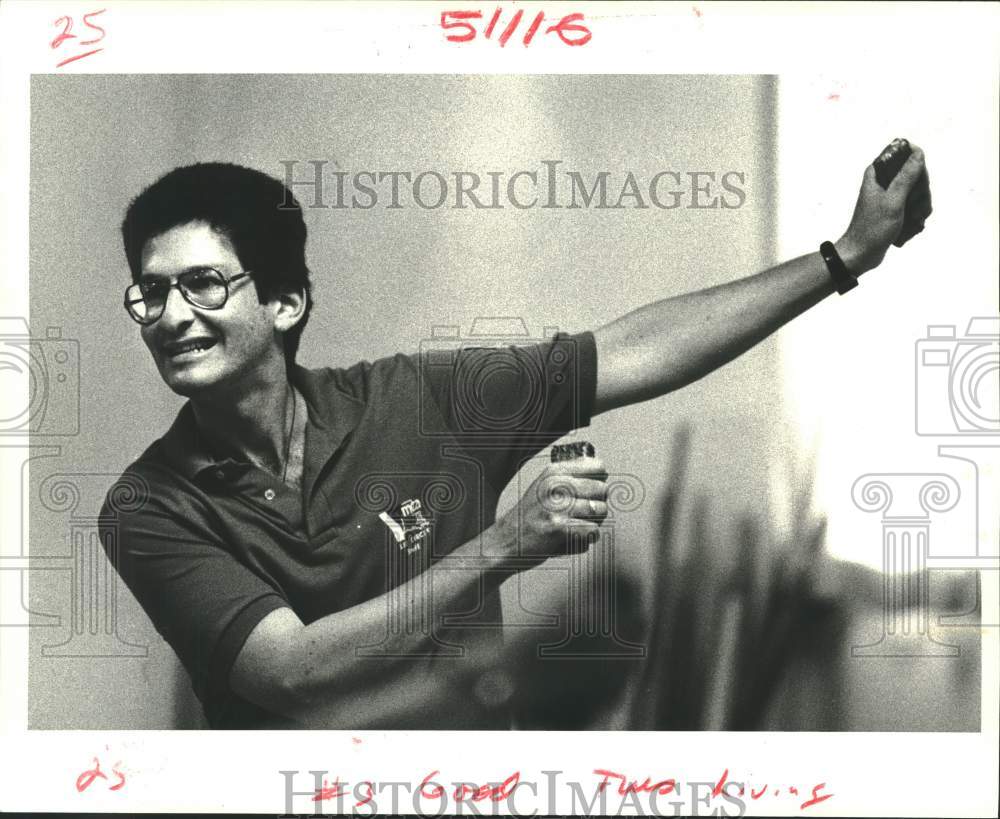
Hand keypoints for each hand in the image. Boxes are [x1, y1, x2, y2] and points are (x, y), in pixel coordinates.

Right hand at [489, 455, 608, 567]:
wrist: (505, 541)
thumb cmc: (528, 517)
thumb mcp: (543, 487)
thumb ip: (568, 479)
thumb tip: (601, 474)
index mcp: (553, 472)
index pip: (596, 466)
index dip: (600, 480)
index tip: (592, 490)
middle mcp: (555, 486)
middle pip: (602, 489)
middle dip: (599, 503)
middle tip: (586, 513)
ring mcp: (557, 507)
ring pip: (600, 510)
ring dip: (595, 522)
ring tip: (580, 525)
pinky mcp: (559, 528)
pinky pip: (593, 530)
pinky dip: (589, 538)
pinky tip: (577, 537)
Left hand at [836, 142, 931, 274]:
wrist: (861, 254)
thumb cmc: (872, 228)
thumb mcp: (892, 200)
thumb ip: (905, 177)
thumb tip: (918, 153)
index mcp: (877, 174)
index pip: (903, 154)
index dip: (915, 165)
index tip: (917, 183)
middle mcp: (882, 182)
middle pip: (915, 174)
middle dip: (921, 191)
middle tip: (917, 206)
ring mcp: (889, 195)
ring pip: (917, 191)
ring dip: (921, 205)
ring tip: (915, 218)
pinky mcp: (894, 208)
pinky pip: (913, 205)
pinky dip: (917, 214)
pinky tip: (914, 224)